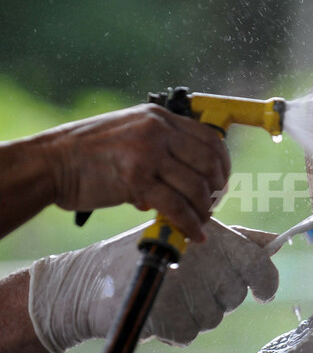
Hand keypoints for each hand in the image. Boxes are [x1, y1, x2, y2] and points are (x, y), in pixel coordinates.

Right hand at [27, 220, 277, 352]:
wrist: (88, 280)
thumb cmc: (149, 253)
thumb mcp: (193, 235)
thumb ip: (239, 240)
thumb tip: (277, 242)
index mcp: (212, 236)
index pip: (259, 265)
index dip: (266, 283)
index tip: (261, 292)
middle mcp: (201, 259)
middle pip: (236, 296)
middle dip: (218, 296)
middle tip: (187, 283)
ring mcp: (183, 286)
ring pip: (213, 317)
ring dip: (194, 314)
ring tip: (168, 295)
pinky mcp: (165, 313)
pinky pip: (188, 334)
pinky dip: (174, 330)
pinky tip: (157, 312)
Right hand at [38, 104, 228, 241]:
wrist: (49, 162)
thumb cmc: (87, 153)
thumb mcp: (130, 133)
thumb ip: (161, 147)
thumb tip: (191, 177)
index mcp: (159, 117)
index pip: (210, 139)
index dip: (223, 164)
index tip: (221, 182)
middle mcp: (158, 131)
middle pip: (209, 163)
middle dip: (216, 190)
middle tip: (212, 206)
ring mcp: (147, 154)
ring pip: (196, 187)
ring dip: (204, 210)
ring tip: (200, 222)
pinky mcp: (136, 179)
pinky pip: (176, 207)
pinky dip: (190, 225)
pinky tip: (193, 235)